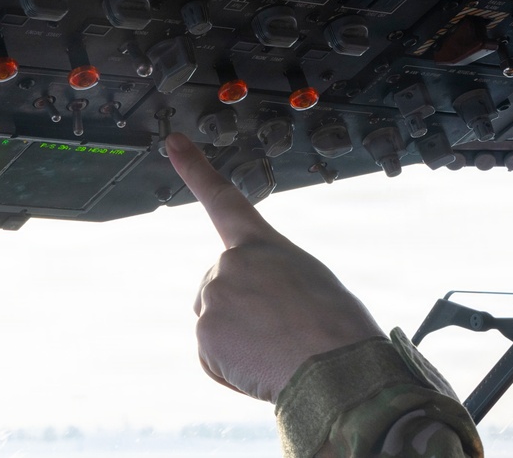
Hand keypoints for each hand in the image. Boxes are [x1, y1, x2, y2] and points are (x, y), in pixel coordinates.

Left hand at [165, 132, 384, 402]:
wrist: (338, 367)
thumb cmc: (338, 329)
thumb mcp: (308, 281)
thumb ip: (271, 277)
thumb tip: (258, 304)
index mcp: (264, 244)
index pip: (224, 199)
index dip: (196, 168)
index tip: (174, 143)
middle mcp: (231, 263)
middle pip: (220, 288)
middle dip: (243, 312)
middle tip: (282, 331)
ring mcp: (214, 296)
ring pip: (217, 324)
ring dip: (240, 343)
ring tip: (279, 350)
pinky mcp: (205, 332)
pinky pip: (213, 356)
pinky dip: (233, 368)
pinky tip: (262, 368)